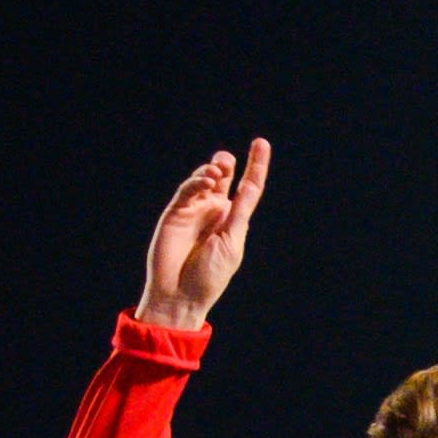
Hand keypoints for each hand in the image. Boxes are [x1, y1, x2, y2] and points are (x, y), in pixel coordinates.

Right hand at [138, 138, 272, 328]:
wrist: (180, 295)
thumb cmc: (209, 276)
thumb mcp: (231, 243)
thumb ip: (239, 213)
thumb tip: (251, 184)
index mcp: (232, 219)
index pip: (247, 187)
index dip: (256, 165)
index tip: (261, 142)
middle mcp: (213, 210)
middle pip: (223, 176)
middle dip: (226, 163)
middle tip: (227, 162)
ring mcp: (194, 210)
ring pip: (204, 179)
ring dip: (211, 171)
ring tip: (216, 173)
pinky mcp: (175, 212)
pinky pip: (187, 190)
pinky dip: (196, 182)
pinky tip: (205, 182)